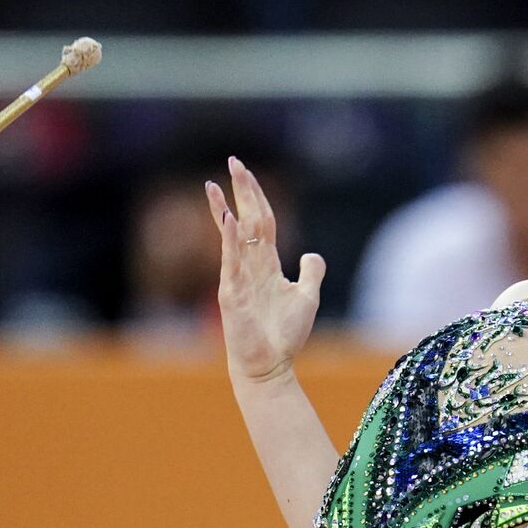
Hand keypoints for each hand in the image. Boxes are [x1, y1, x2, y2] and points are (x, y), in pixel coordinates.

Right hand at [205, 156, 325, 383]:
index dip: (257, 195)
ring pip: (232, 236)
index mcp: (266, 263)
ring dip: (223, 209)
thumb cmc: (284, 335)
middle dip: (241, 190)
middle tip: (233, 161)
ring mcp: (237, 277)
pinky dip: (229, 239)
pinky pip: (230, 261)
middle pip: (247, 219)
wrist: (269, 366)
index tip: (246, 172)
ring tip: (215, 184)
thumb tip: (312, 254)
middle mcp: (249, 265)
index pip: (262, 221)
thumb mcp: (307, 297)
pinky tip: (228, 219)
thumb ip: (311, 272)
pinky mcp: (231, 293)